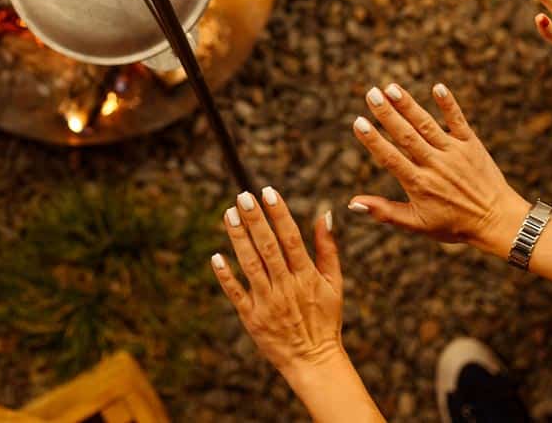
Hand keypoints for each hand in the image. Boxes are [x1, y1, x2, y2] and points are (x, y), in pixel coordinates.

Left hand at [211, 187, 344, 379]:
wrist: (314, 360)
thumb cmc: (325, 319)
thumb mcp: (335, 283)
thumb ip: (328, 248)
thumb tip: (325, 214)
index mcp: (307, 276)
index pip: (291, 239)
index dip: (279, 214)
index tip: (268, 192)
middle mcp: (287, 287)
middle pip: (268, 248)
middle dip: (255, 220)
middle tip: (243, 196)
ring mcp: (268, 303)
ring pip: (251, 266)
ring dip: (239, 239)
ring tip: (229, 214)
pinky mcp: (252, 318)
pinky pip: (236, 294)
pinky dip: (226, 276)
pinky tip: (216, 256)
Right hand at [348, 84, 528, 258]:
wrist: (498, 221)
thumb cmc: (454, 225)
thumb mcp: (417, 224)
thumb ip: (384, 212)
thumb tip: (352, 204)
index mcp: (419, 184)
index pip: (391, 158)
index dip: (374, 140)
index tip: (358, 122)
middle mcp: (436, 165)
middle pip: (407, 135)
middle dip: (387, 114)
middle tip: (371, 94)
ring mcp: (454, 152)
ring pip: (427, 124)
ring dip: (409, 105)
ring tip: (391, 88)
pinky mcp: (471, 144)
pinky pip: (458, 120)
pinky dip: (448, 104)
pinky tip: (437, 87)